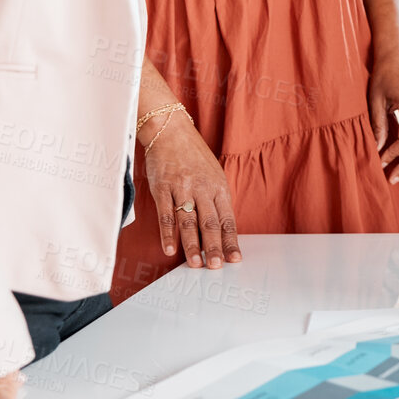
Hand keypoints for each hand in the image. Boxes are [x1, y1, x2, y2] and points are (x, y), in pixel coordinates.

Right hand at [143, 114, 240, 269]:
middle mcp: (203, 188)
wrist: (171, 131)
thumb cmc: (194, 155)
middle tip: (217, 266)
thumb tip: (220, 229)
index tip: (235, 258)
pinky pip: (166, 214)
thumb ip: (216, 200)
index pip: (227, 218)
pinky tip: (169, 248)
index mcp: (219, 186)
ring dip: (192, 245)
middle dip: (215, 246)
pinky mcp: (162, 188)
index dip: (231, 240)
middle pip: (210, 222)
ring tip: (195, 264)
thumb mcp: (213, 174)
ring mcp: (182, 188)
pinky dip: (167, 233)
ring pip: (189, 221)